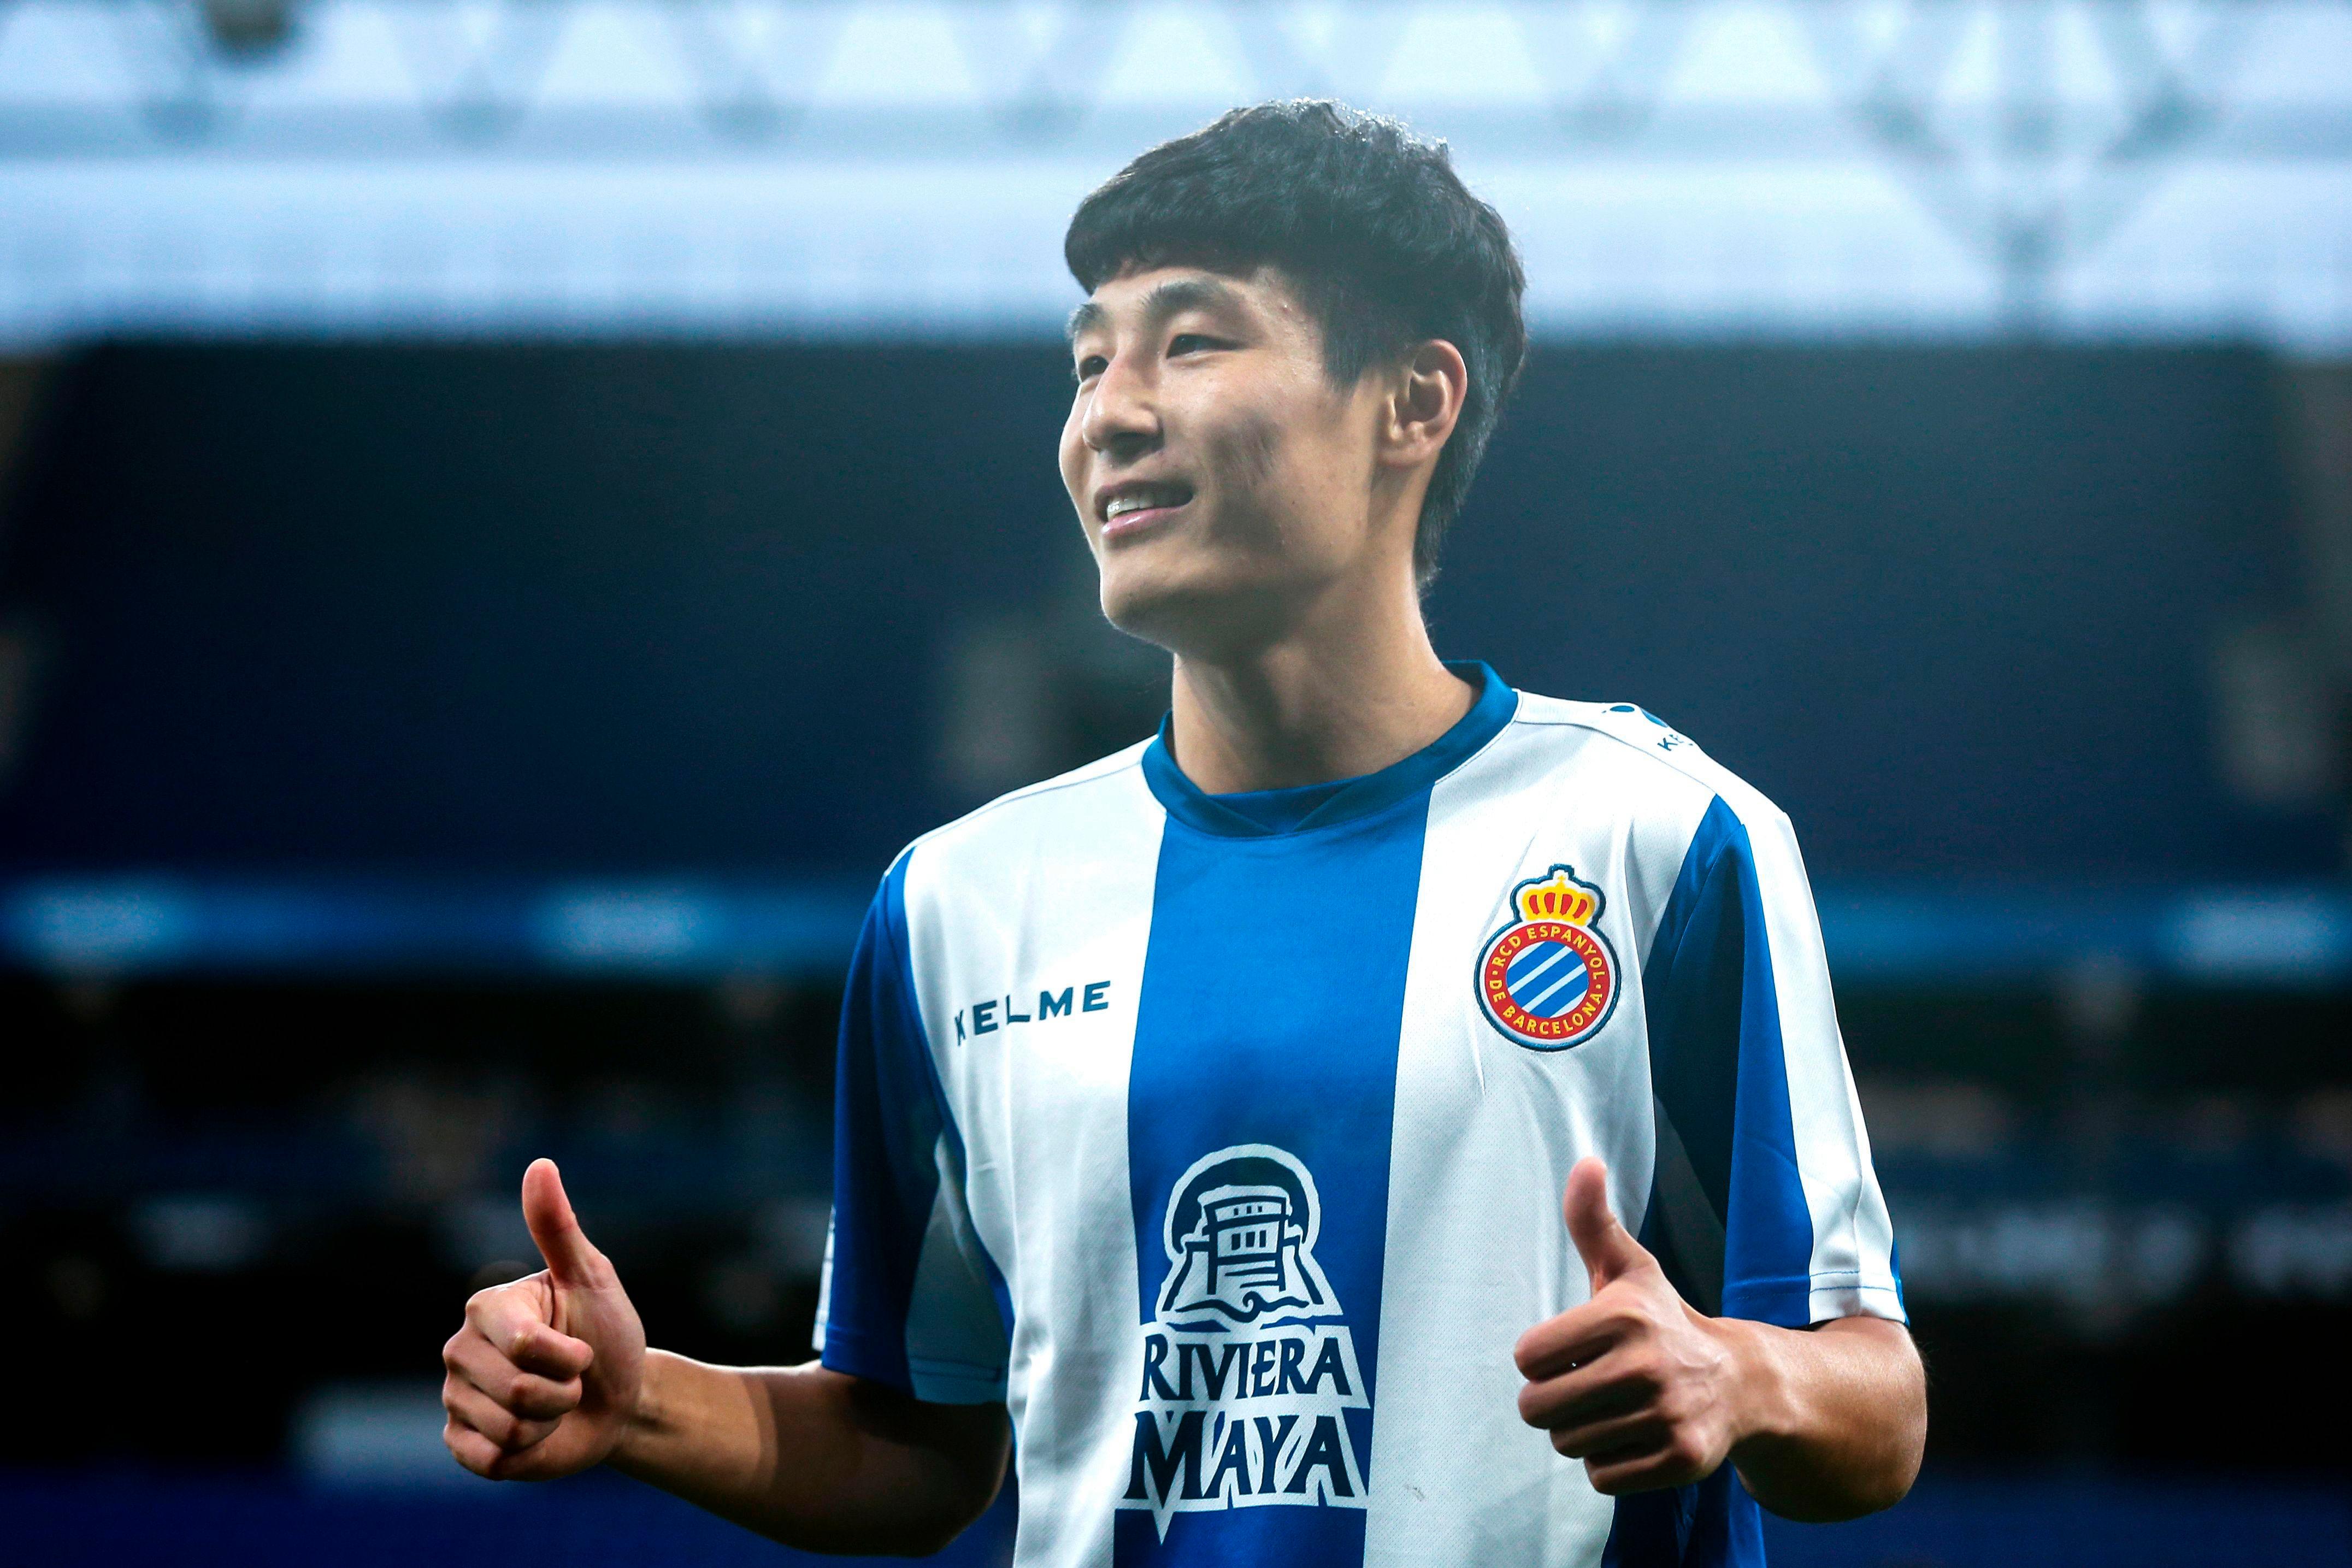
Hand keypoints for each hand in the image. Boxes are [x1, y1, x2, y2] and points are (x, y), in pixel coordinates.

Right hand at [442, 1158, 648, 1480]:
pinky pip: (487, 1459)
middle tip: (570, 1380)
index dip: (570, 1358)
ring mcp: (455, 1397)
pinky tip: (533, 1435)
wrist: (619, 1399)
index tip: (582, 1348)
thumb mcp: (593, 1279)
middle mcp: (460, 1349)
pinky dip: (525, 1454)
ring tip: (554, 1405)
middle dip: (564, 1393)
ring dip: (549, 1423)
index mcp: (487, 1308)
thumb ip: (559, 1228)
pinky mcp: (460, 1442)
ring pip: (507, 1429)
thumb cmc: (609, 1334)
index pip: (525, 1348)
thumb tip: (540, 1163)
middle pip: (518, 1392)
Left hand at [1513, 1157, 1754, 1494]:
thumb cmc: (1664, 1322)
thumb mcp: (1630, 1269)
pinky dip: (1608, 1464)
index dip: (1539, 1358)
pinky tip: (1633, 1436)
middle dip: (1552, 1402)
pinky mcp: (1680, 1459)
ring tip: (1614, 1410)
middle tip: (1585, 1388)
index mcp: (1623, 1316)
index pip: (1527, 1356)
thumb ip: (1593, 1221)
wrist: (1741, 1382)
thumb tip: (1585, 1162)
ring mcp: (1667, 1415)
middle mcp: (1647, 1366)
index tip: (1570, 1351)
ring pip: (1569, 1445)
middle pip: (1539, 1408)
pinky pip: (1602, 1477)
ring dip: (1581, 1433)